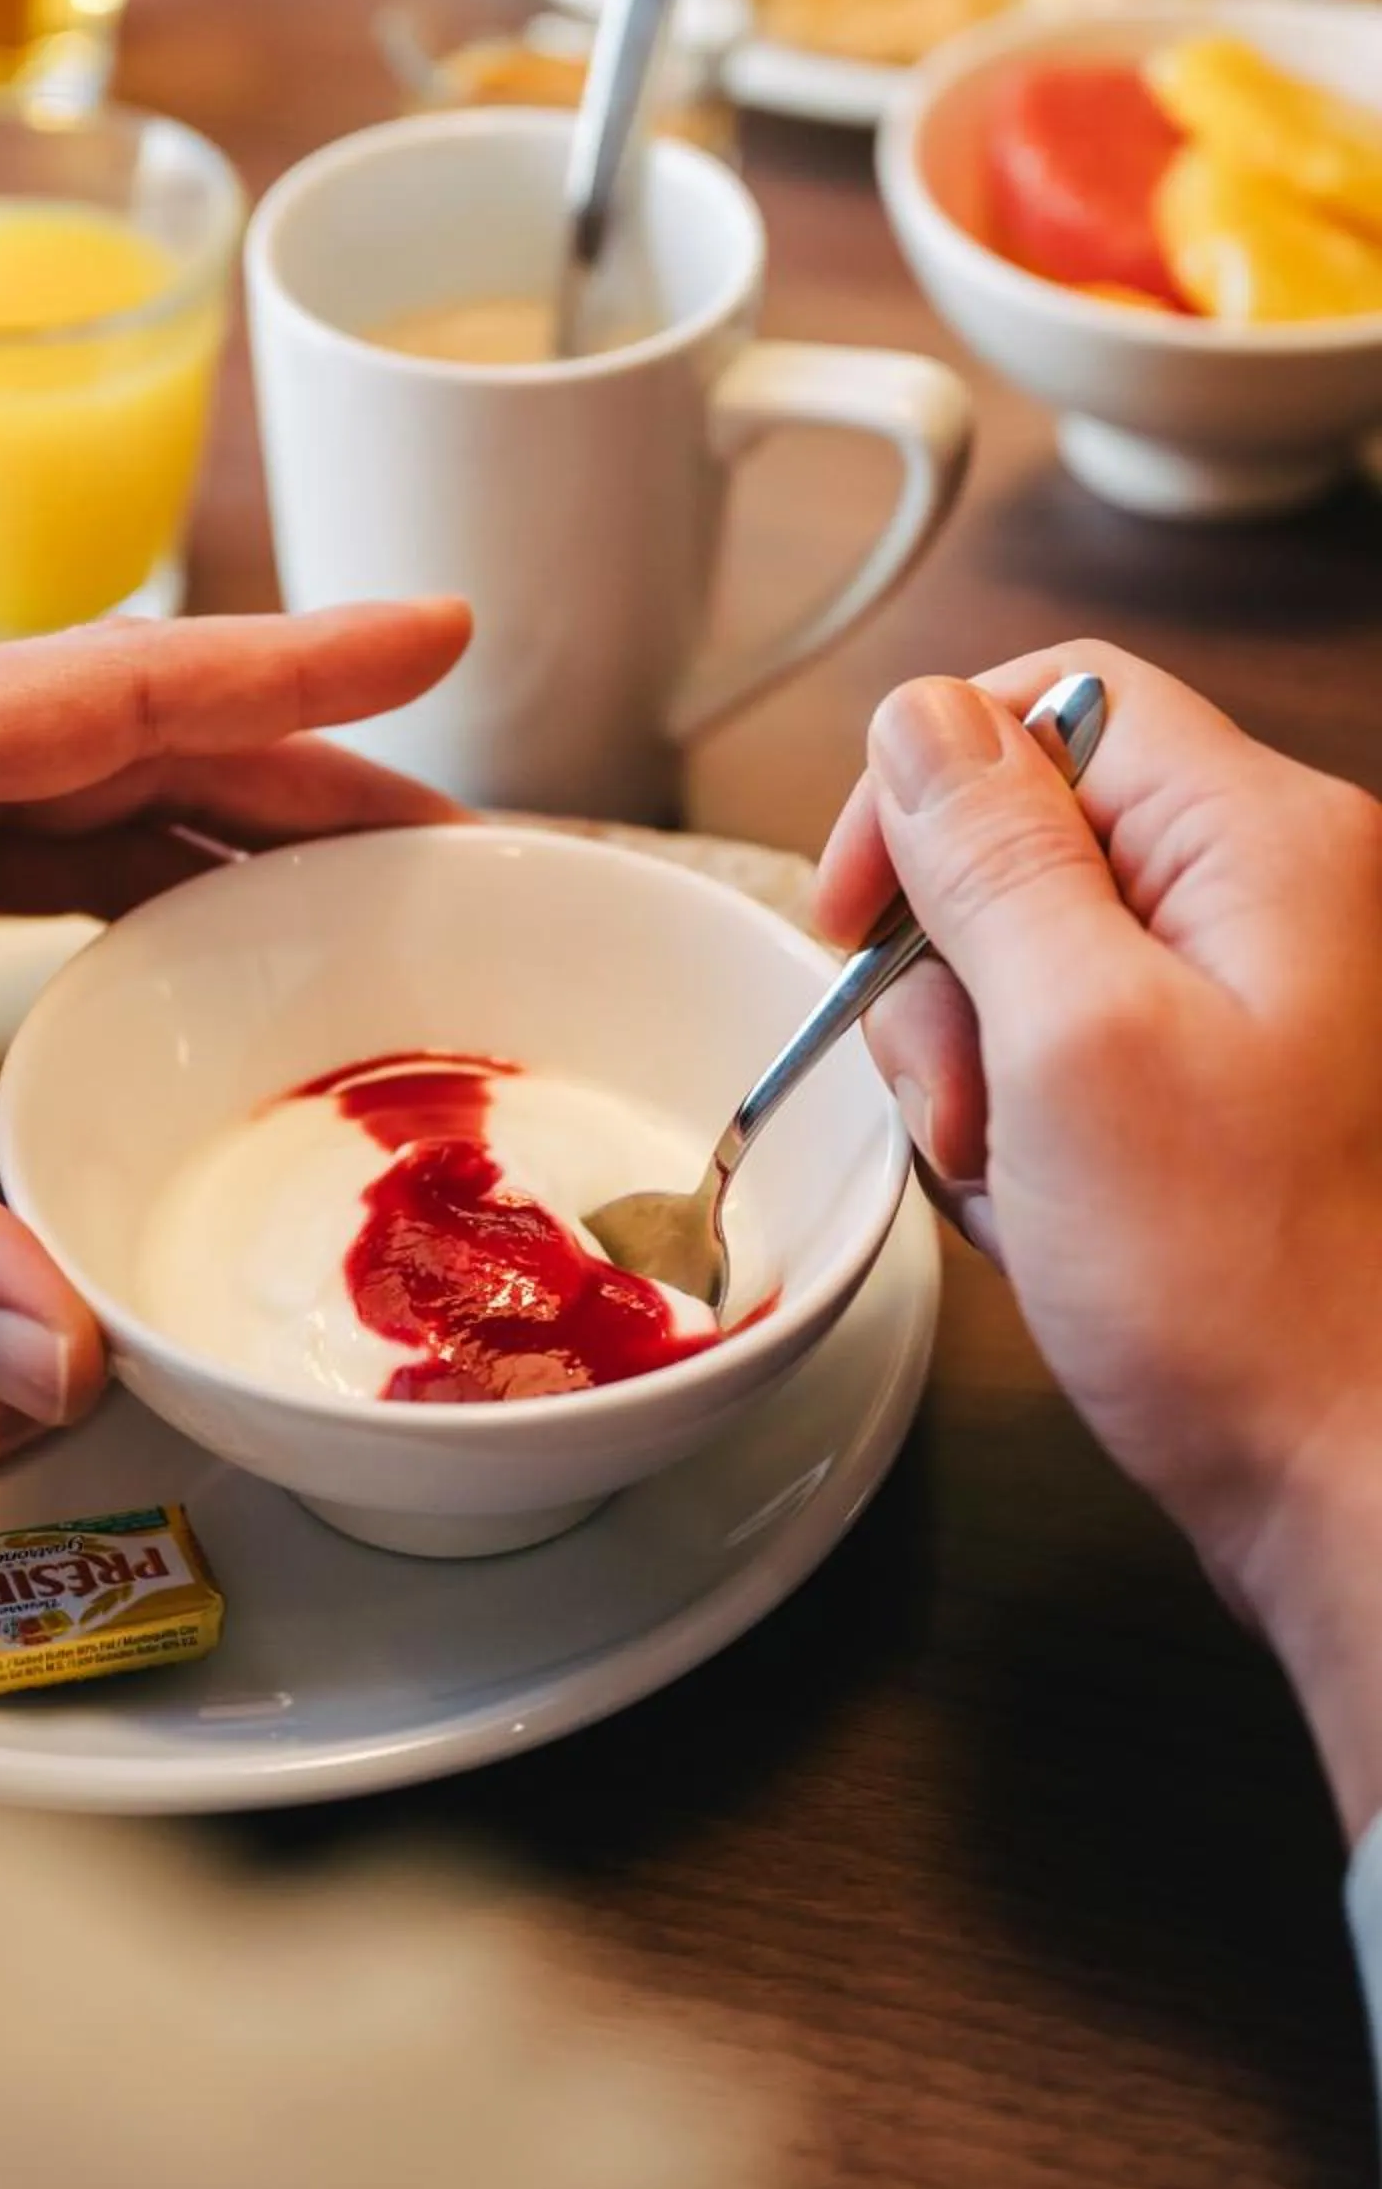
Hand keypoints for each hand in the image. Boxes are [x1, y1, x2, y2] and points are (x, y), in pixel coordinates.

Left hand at [0, 602, 468, 1429]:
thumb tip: (71, 1355)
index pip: (111, 689)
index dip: (291, 670)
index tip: (438, 632)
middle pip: (119, 740)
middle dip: (299, 776)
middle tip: (462, 840)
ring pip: (67, 803)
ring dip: (216, 838)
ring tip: (366, 896)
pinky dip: (113, 897)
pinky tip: (180, 956)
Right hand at [815, 642, 1381, 1834]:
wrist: (1350, 1484)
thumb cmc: (1246, 1293)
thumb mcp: (1074, 1045)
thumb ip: (992, 857)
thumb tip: (921, 716)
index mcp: (1269, 843)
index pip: (1056, 704)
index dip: (928, 791)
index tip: (857, 916)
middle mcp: (1283, 894)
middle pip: (1031, 837)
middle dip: (950, 973)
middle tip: (965, 1107)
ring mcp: (1263, 995)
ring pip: (1031, 957)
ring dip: (978, 1071)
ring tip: (1014, 1183)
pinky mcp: (1233, 1083)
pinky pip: (1071, 1049)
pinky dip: (1026, 1126)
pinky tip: (1047, 1213)